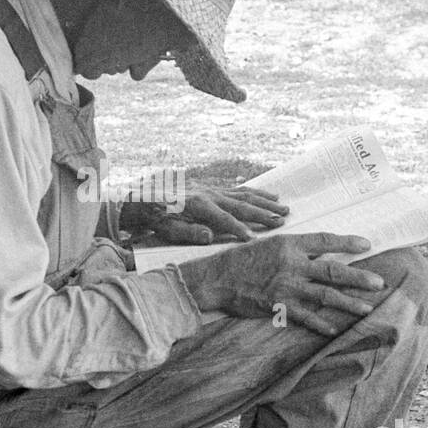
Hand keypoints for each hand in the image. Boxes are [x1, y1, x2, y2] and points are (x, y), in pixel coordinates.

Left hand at [122, 182, 288, 244]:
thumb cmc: (155, 218)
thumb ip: (188, 233)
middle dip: (263, 213)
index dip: (240, 229)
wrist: (144, 198)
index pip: (224, 219)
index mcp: (198, 205)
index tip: (254, 240)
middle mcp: (208, 193)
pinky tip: (266, 195)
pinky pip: (237, 189)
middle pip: (241, 203)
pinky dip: (254, 192)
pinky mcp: (212, 187)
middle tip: (283, 221)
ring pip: (244, 193)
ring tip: (283, 206)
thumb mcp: (167, 229)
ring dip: (264, 201)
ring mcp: (212, 188)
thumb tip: (209, 237)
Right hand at [177, 232, 385, 334]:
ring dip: (349, 303)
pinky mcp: (278, 306)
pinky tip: (335, 328)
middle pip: (333, 271)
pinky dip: (321, 323)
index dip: (347, 242)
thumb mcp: (268, 245)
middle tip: (379, 282)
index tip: (367, 245)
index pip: (325, 240)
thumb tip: (319, 255)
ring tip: (367, 308)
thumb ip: (293, 249)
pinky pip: (306, 317)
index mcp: (289, 244)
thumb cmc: (241, 259)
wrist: (216, 278)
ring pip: (325, 296)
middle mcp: (292, 264)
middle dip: (359, 278)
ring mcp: (287, 287)